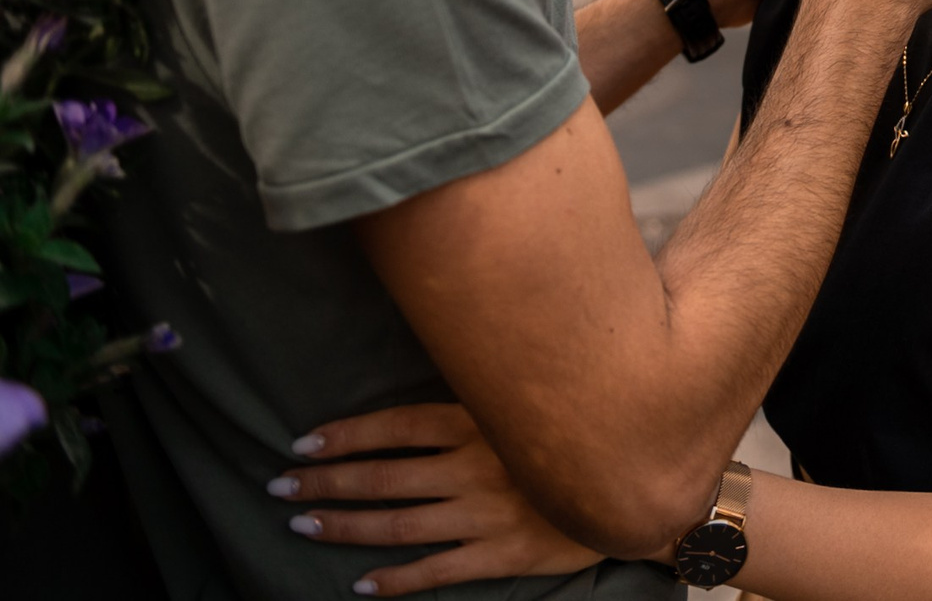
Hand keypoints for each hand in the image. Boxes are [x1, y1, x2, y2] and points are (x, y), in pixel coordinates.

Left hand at [272, 403, 603, 596]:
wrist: (636, 486)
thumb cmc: (580, 433)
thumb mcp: (534, 400)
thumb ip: (488, 392)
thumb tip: (442, 365)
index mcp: (483, 424)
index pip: (397, 427)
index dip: (347, 435)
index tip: (302, 442)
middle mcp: (477, 468)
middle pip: (384, 476)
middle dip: (326, 482)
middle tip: (280, 486)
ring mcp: (486, 515)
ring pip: (399, 524)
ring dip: (345, 527)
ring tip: (303, 526)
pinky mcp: (501, 555)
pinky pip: (436, 571)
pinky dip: (394, 580)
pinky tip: (359, 584)